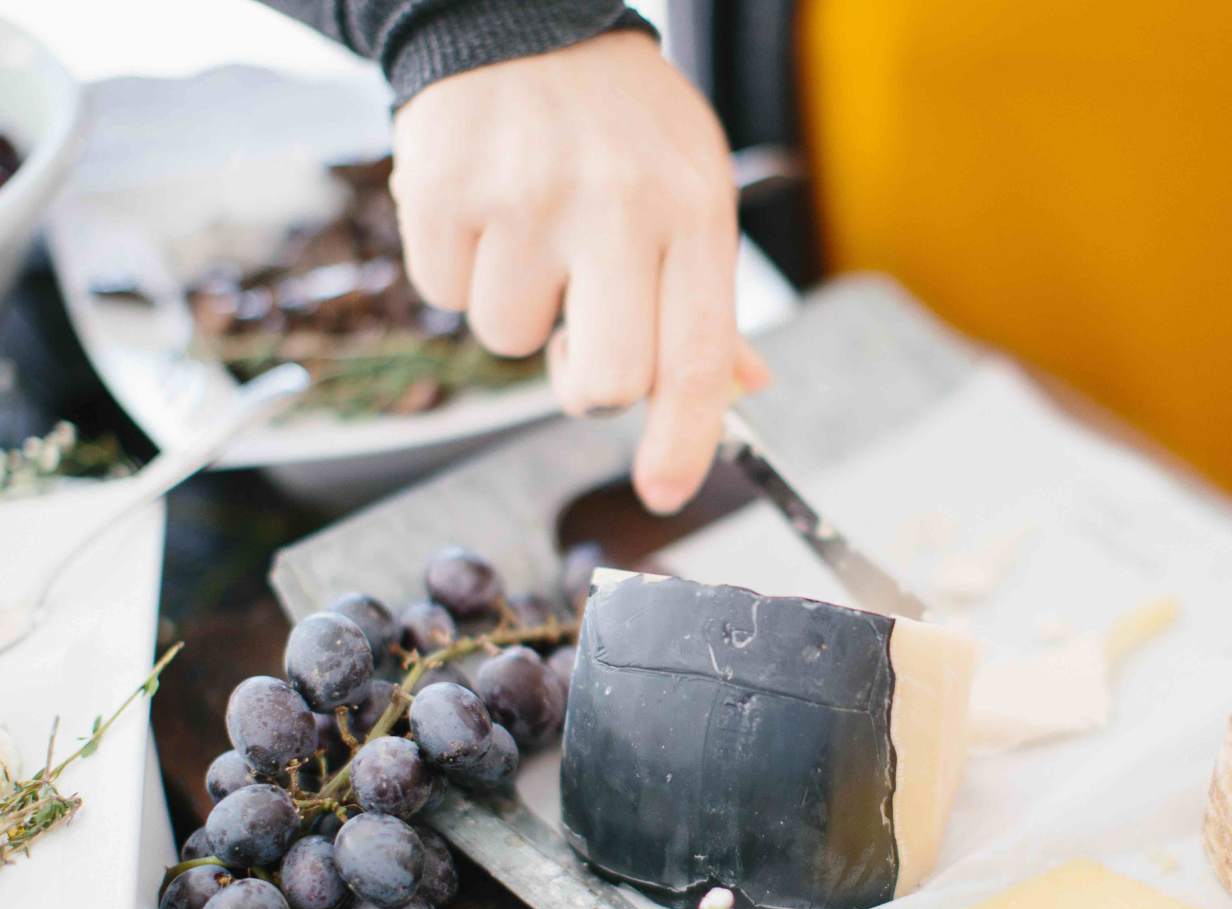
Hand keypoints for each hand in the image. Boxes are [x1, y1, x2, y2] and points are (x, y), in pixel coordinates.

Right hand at [391, 31, 769, 512]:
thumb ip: (709, 298)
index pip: (695, 360)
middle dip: (587, 380)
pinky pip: (447, 296)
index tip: (665, 493)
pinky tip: (484, 209)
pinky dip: (461, 269)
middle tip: (581, 328)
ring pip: (510, 343)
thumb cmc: (622, 124)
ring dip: (518, 309)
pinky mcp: (444, 191)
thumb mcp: (692, 188)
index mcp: (691, 213)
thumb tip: (743, 387)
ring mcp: (525, 200)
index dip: (683, 442)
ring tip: (531, 231)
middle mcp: (615, 209)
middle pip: (605, 383)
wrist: (521, 15)